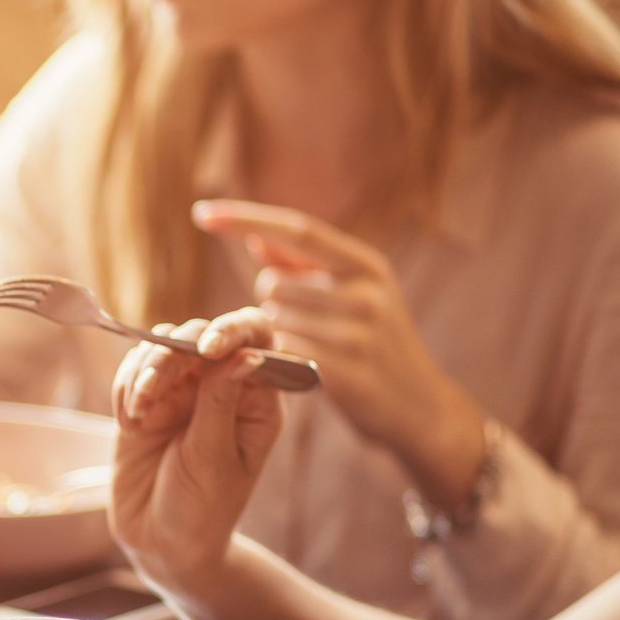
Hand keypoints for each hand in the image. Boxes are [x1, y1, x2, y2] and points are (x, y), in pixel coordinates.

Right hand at [108, 307, 282, 592]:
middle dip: (171, 355)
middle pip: (198, 336)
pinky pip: (131, 371)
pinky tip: (128, 422)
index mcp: (255, 398)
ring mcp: (181, 392)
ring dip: (142, 371)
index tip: (207, 350)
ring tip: (137, 413)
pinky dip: (124, 388)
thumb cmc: (202, 510)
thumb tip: (243, 352)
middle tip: (150, 391)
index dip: (233, 329)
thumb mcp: (213, 458)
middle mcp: (220, 386)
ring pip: (160, 347)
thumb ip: (220, 401)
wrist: (160, 543)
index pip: (255, 337)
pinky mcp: (146, 402)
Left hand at [191, 199, 486, 505]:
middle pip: (273, 284)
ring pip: (273, 321)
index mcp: (367, 265)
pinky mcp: (347, 372)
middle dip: (270, 304)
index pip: (297, 230)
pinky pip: (283, 354)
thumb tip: (255, 238)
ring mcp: (358, 332)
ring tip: (310, 349)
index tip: (200, 213)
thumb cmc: (375, 344)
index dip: (245, 219)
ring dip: (276, 334)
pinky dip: (278, 360)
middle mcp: (366, 291)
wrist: (418, 407)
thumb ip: (304, 267)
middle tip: (297, 325)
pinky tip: (298, 369)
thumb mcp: (354, 295)